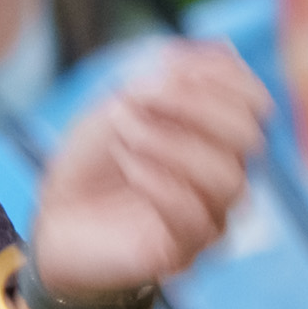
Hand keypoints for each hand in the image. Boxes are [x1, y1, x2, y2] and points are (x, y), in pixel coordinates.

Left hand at [24, 40, 269, 305]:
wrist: (53, 221)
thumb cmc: (90, 161)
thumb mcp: (117, 107)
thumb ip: (162, 83)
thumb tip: (215, 55)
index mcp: (215, 135)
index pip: (254, 102)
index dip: (223, 76)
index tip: (168, 63)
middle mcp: (223, 175)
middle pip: (249, 137)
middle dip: (196, 106)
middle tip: (141, 97)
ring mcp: (209, 217)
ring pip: (228, 179)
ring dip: (172, 145)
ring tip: (124, 135)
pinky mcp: (184, 253)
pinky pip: (197, 219)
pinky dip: (161, 183)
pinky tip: (129, 166)